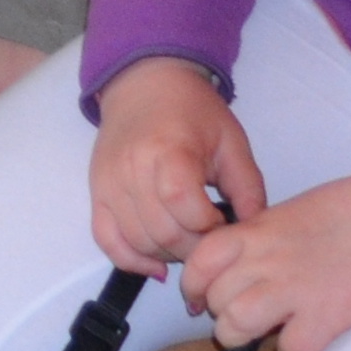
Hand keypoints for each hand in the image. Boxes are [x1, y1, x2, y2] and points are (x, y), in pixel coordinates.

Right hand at [89, 54, 266, 273]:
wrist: (146, 84)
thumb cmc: (194, 111)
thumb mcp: (232, 142)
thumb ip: (248, 188)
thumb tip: (252, 233)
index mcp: (169, 151)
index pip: (184, 208)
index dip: (210, 227)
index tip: (223, 221)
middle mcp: (132, 169)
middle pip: (163, 232)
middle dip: (194, 248)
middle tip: (210, 239)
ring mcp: (109, 182)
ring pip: (138, 241)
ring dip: (168, 255)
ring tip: (188, 243)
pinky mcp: (97, 191)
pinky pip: (106, 239)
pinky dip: (130, 259)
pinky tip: (156, 265)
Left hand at [178, 170, 350, 350]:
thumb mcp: (290, 212)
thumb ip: (260, 239)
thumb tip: (242, 269)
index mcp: (257, 230)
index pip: (200, 261)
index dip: (195, 284)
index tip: (202, 297)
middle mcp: (267, 259)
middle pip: (216, 299)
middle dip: (222, 313)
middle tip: (243, 315)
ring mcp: (295, 290)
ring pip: (236, 325)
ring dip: (243, 335)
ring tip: (263, 331)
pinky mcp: (327, 318)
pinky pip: (291, 349)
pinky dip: (295, 348)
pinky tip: (307, 334)